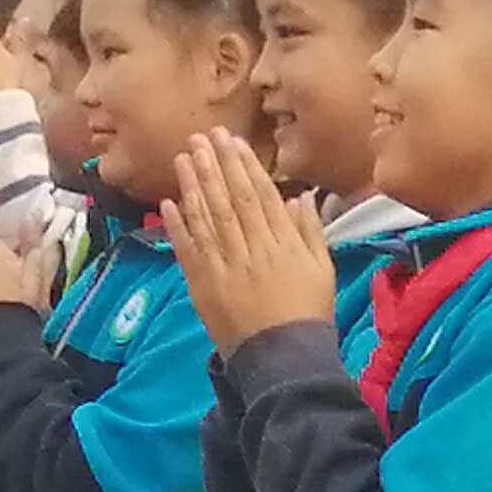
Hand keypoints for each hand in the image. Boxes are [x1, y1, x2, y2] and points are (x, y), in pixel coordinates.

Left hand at [164, 127, 335, 351]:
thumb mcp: (322, 269)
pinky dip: (178, 226)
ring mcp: (225, 267)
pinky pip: (189, 251)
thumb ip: (311, 232)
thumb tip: (299, 197)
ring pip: (207, 219)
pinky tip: (170, 201)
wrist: (282, 356)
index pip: (261, 196)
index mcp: (282, 244)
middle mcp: (252, 250)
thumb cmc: (308, 311)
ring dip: (194, 185)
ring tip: (184, 156)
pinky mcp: (203, 286)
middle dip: (216, 165)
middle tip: (202, 135)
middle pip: (231, 200)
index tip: (233, 141)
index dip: (245, 166)